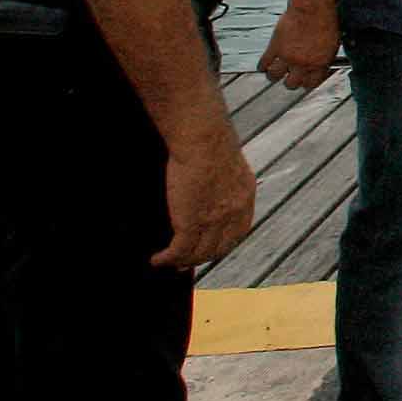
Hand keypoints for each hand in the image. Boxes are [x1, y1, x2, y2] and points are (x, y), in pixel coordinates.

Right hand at [154, 133, 256, 269]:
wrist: (203, 138)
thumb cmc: (208, 139)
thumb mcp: (226, 161)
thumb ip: (222, 177)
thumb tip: (208, 180)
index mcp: (245, 196)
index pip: (238, 232)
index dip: (222, 244)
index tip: (208, 249)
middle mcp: (234, 212)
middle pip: (219, 247)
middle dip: (202, 257)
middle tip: (185, 262)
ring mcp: (215, 220)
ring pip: (199, 253)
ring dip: (182, 261)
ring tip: (167, 262)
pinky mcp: (192, 223)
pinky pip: (179, 251)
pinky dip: (167, 259)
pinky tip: (156, 260)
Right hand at [258, 0, 339, 90]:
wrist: (314, 7)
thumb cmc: (326, 20)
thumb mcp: (332, 44)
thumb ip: (324, 58)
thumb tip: (321, 64)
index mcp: (320, 64)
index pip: (311, 84)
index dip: (306, 83)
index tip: (304, 81)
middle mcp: (303, 64)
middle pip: (291, 84)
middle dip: (290, 81)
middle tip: (289, 77)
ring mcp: (287, 56)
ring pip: (275, 76)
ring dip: (274, 75)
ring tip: (274, 73)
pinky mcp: (275, 47)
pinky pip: (264, 63)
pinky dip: (262, 66)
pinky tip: (263, 66)